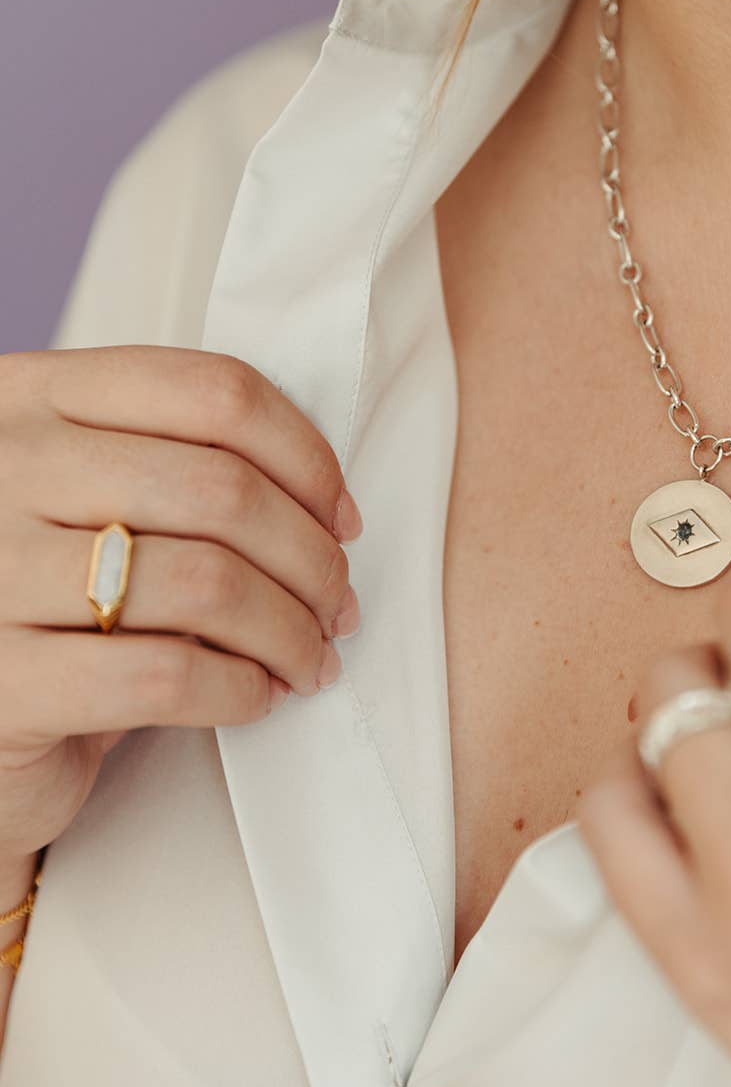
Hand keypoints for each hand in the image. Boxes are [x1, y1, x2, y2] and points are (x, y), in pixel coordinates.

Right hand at [0, 345, 362, 862]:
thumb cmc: (44, 601)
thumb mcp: (91, 499)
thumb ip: (179, 467)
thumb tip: (325, 506)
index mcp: (34, 396)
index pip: (213, 391)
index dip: (303, 456)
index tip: (340, 516)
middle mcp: (4, 467)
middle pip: (223, 488)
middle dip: (309, 556)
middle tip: (336, 603)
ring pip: (206, 581)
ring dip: (287, 629)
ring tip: (308, 657)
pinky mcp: (2, 683)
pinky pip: (163, 675)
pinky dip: (237, 688)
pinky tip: (253, 695)